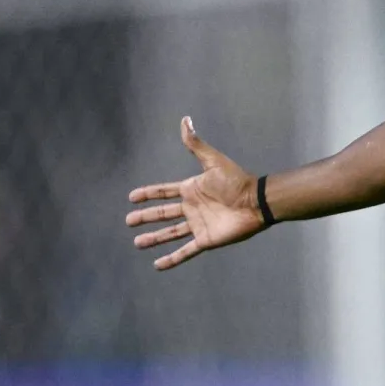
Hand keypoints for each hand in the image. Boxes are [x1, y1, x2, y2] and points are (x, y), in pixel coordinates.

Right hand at [125, 117, 266, 269]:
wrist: (255, 203)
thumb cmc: (236, 181)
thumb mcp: (213, 161)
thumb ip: (196, 145)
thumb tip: (185, 120)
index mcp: (192, 189)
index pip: (164, 192)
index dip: (148, 194)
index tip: (132, 197)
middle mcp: (192, 208)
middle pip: (163, 214)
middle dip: (146, 217)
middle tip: (129, 221)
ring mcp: (198, 225)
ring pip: (170, 233)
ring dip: (154, 238)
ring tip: (137, 243)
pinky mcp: (206, 240)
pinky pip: (185, 251)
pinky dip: (172, 259)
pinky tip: (158, 265)